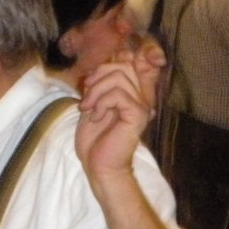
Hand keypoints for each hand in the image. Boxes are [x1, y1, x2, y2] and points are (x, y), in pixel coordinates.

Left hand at [76, 46, 162, 181]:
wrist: (99, 166)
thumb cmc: (94, 140)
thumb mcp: (93, 104)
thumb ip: (99, 84)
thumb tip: (100, 65)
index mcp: (131, 93)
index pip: (129, 61)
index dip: (109, 62)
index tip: (89, 82)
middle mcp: (141, 96)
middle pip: (123, 65)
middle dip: (98, 76)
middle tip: (86, 97)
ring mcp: (142, 105)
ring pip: (119, 78)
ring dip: (96, 92)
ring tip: (88, 109)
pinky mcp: (138, 115)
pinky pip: (118, 94)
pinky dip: (102, 103)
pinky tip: (96, 117)